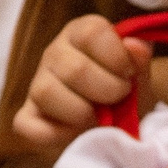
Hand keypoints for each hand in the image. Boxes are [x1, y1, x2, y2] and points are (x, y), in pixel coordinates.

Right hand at [13, 15, 152, 151]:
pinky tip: (76, 133)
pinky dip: (55, 135)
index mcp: (81, 32)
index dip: (116, 57)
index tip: (129, 74)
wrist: (120, 120)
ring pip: (46, 92)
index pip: (91, 33)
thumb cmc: (127, 89)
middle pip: (74, 69)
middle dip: (107, 90)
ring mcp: (37, 83)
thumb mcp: (139, 73)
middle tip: (120, 99)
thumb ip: (139, 59)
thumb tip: (134, 46)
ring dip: (81, 112)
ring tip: (99, 117)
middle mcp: (54, 52)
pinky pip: (28, 125)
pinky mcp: (28, 115)